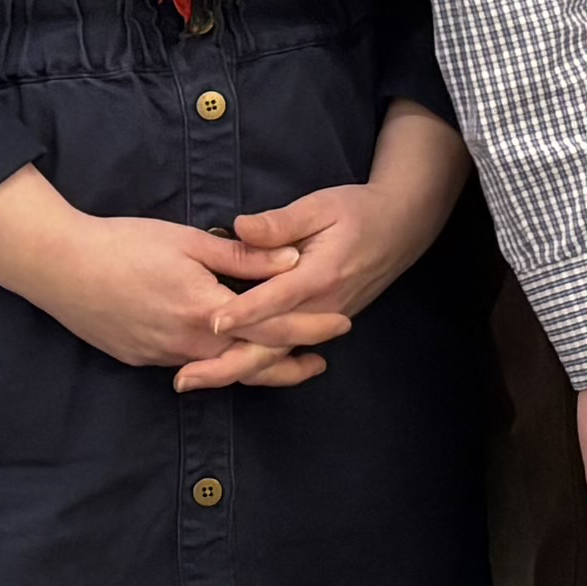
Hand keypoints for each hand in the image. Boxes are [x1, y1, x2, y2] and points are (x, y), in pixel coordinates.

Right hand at [0, 167, 322, 375]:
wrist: (57, 266)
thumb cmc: (123, 244)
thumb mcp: (188, 241)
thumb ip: (242, 258)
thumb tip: (292, 263)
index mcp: (205, 311)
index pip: (272, 327)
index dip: (309, 327)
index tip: (340, 325)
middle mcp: (187, 344)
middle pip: (252, 362)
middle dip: (289, 363)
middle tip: (321, 362)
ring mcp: (161, 357)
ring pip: (221, 371)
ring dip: (255, 369)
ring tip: (286, 366)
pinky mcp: (141, 359)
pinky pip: (191, 367)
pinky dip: (218, 366)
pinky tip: (229, 359)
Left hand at [199, 105, 471, 393]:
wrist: (402, 228)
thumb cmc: (358, 211)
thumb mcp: (321, 205)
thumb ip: (281, 221)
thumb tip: (241, 227)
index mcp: (321, 274)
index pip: (278, 298)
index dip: (245, 311)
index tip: (211, 322)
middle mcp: (323, 307)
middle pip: (273, 345)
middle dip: (228, 364)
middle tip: (184, 378)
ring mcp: (323, 321)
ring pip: (277, 355)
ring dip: (235, 370)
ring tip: (193, 380)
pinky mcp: (322, 325)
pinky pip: (286, 351)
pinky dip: (255, 366)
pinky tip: (223, 371)